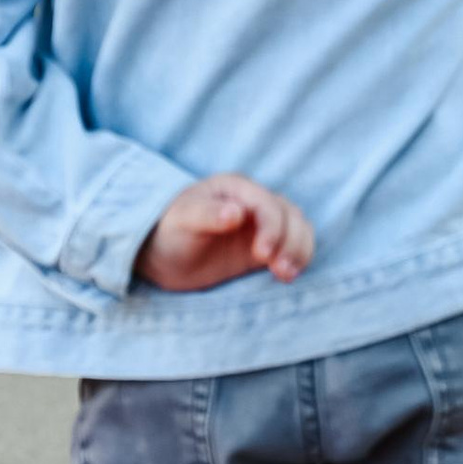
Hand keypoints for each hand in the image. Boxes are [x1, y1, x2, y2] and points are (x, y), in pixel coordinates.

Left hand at [136, 173, 314, 292]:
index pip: (267, 204)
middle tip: (280, 270)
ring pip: (298, 228)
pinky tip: (290, 275)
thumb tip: (237, 213)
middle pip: (289, 216)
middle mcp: (254, 202)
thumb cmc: (169, 233)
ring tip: (287, 275)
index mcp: (236, 189)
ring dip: (299, 250)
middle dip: (289, 242)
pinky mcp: (267, 246)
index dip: (272, 228)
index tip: (262, 255)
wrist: (163, 257)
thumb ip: (207, 214)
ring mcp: (262, 225)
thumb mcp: (181, 221)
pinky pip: (295, 245)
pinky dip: (299, 258)